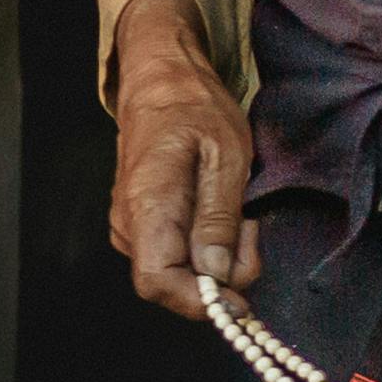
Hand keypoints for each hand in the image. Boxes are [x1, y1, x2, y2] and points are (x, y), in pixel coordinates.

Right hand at [108, 0, 257, 323]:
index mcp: (147, 204)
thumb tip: (216, 275)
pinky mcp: (141, 223)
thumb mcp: (225, 156)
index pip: (158, 281)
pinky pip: (176, 253)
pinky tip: (221, 210)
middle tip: (251, 226)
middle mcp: (129, 222)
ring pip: (178, 271)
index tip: (240, 299)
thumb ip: (219, 218)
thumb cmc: (194, 107)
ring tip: (238, 207)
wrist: (160, 79)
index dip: (199, 302)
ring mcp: (131, 225)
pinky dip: (208, 243)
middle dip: (222, 273)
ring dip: (218, 255)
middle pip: (173, 283)